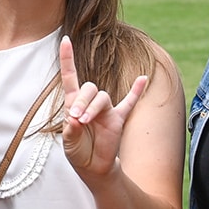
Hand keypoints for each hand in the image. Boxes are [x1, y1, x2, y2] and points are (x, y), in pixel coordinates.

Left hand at [59, 36, 147, 174]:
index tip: (65, 40)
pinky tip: (143, 78)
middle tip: (76, 117)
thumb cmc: (78, 153)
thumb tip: (75, 119)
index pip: (70, 77)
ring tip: (85, 121)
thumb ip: (71, 131)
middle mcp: (89, 103)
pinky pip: (130, 102)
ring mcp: (106, 110)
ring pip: (103, 96)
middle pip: (88, 88)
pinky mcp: (119, 119)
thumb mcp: (69, 144)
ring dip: (93, 107)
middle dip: (81, 100)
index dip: (67, 59)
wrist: (93, 167)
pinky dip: (137, 90)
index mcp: (73, 104)